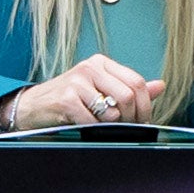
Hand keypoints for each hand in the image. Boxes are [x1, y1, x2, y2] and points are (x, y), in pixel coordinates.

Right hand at [3, 56, 167, 130]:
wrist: (33, 106)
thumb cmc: (69, 99)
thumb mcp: (100, 89)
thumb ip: (130, 88)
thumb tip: (160, 86)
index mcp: (102, 63)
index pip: (136, 82)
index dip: (145, 106)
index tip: (143, 120)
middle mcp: (90, 67)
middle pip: (128, 96)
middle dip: (131, 118)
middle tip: (125, 127)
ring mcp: (77, 81)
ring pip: (112, 111)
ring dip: (110, 125)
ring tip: (100, 125)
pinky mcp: (66, 98)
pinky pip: (93, 121)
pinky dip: (92, 129)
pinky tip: (84, 125)